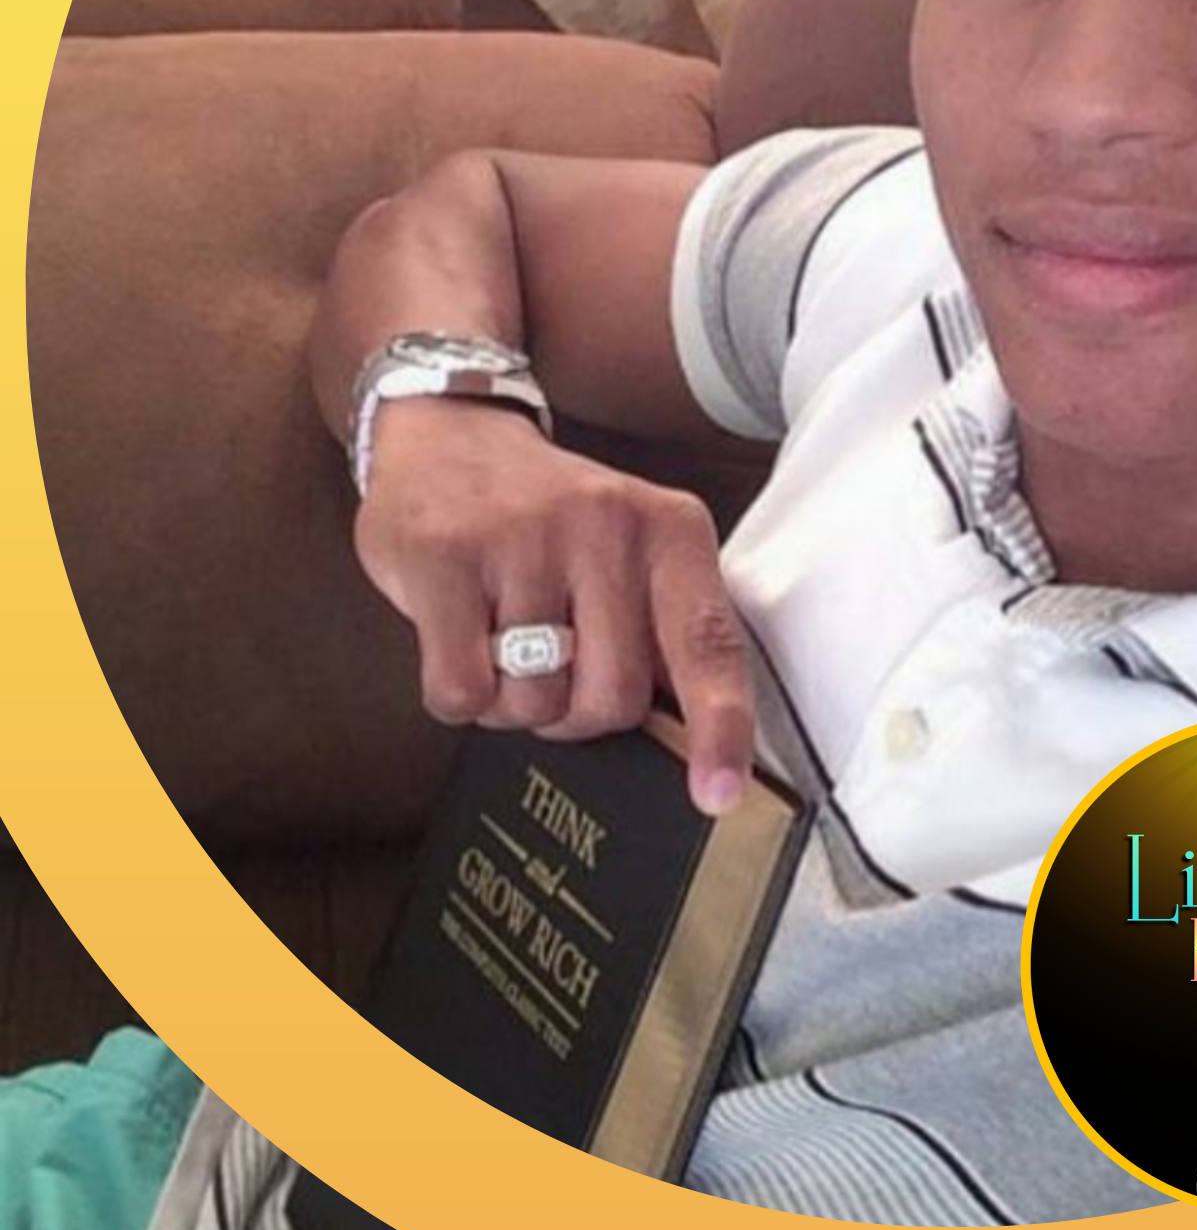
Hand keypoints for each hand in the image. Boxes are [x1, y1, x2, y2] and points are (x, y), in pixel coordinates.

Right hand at [351, 396, 752, 814]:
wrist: (451, 435)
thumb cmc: (552, 521)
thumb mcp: (631, 550)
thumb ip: (664, 631)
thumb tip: (690, 744)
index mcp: (671, 529)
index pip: (708, 642)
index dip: (719, 726)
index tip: (717, 794)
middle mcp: (606, 526)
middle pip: (612, 700)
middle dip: (579, 714)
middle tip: (554, 669)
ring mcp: (522, 538)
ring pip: (533, 704)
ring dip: (513, 703)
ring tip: (501, 640)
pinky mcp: (443, 557)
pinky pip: (461, 692)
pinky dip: (459, 695)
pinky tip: (456, 638)